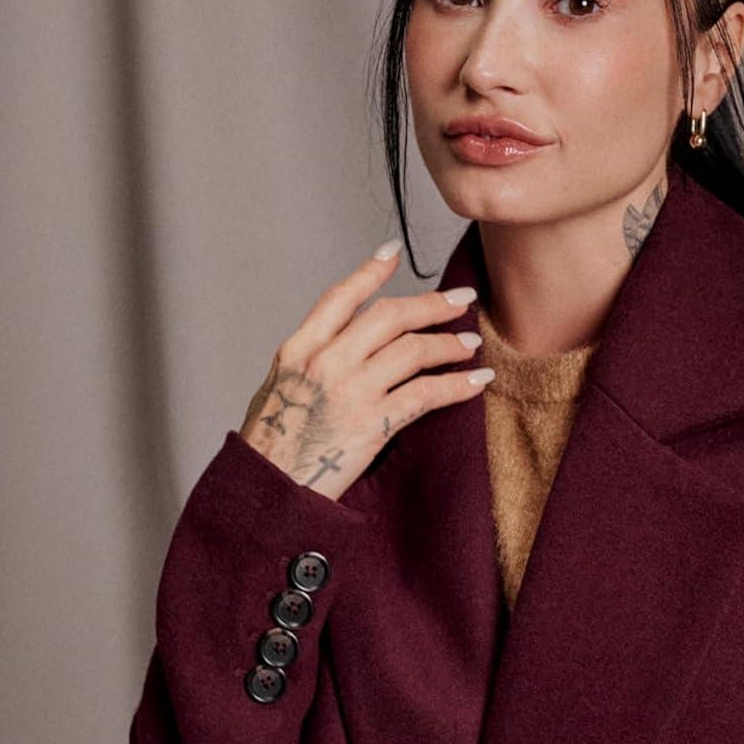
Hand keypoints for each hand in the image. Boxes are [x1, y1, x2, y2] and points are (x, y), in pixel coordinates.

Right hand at [238, 237, 492, 501]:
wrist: (267, 490)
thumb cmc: (271, 447)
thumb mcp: (278, 389)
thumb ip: (311, 361)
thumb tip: (345, 342)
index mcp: (297, 350)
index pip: (340, 297)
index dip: (369, 271)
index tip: (393, 253)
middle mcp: (325, 363)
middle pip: (388, 316)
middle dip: (431, 304)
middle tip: (460, 300)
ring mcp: (350, 392)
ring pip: (412, 350)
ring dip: (448, 343)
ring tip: (470, 343)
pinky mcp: (372, 424)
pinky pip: (425, 395)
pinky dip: (457, 386)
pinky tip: (477, 381)